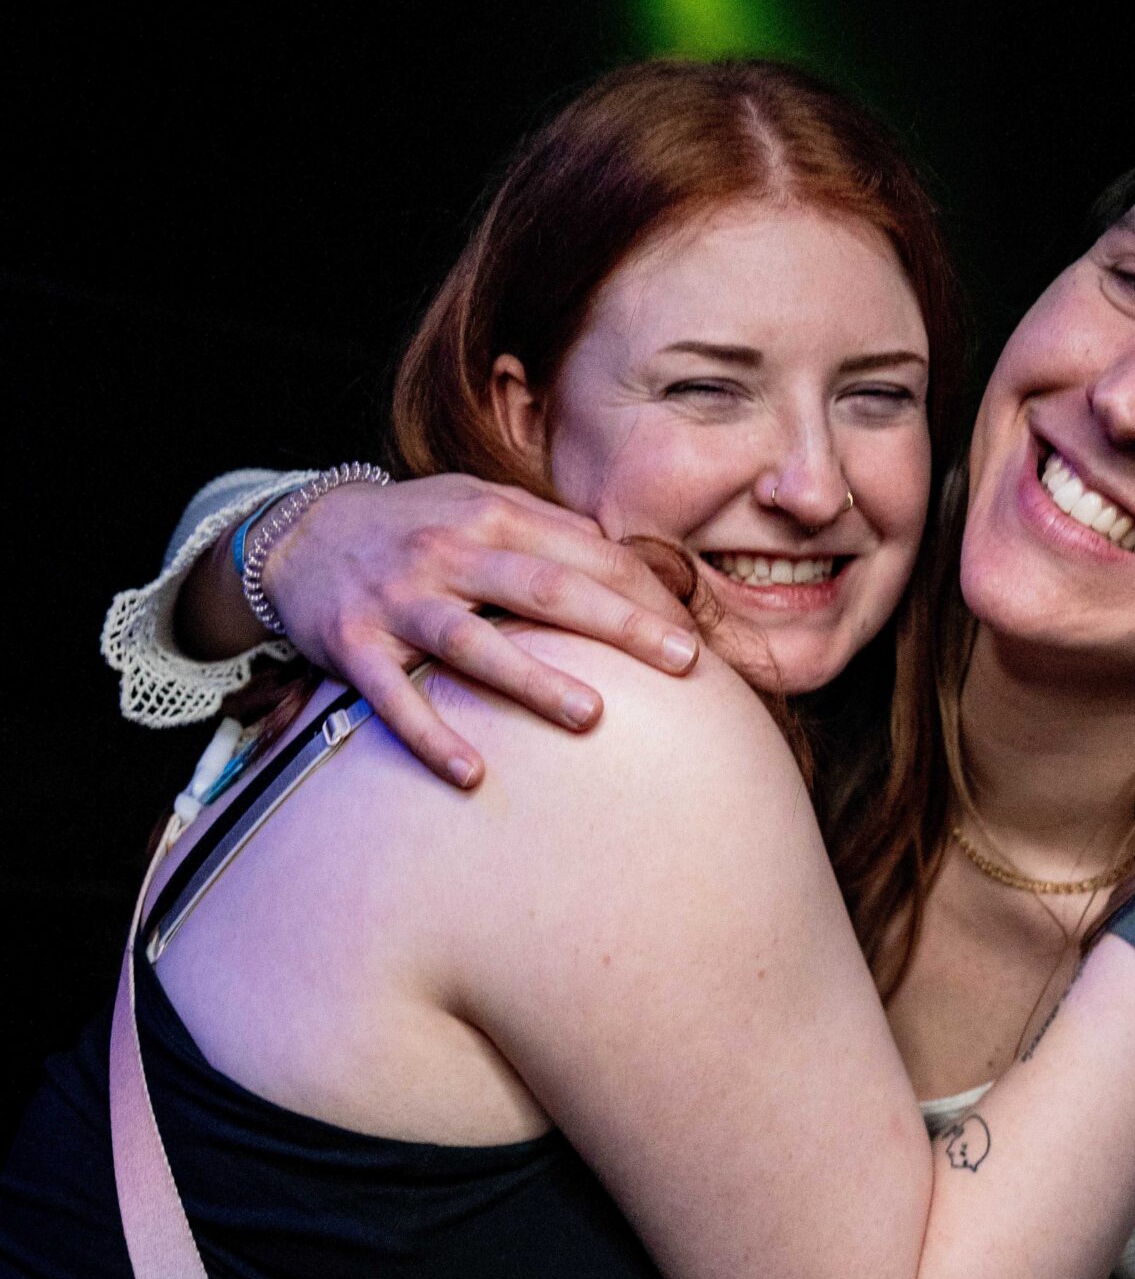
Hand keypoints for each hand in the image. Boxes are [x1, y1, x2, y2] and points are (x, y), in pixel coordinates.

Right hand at [263, 474, 702, 785]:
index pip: (586, 553)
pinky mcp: (354, 645)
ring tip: (592, 716)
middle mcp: (448, 553)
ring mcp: (401, 600)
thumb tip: (628, 559)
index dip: (644, 591)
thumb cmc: (410, 527)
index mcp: (491, 516)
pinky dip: (430, 735)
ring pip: (475, 642)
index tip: (695, 633)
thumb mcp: (475, 504)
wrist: (295, 531)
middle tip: (684, 663)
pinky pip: (395, 696)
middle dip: (620, 626)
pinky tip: (471, 774)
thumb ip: (547, 529)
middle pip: (547, 589)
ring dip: (533, 680)